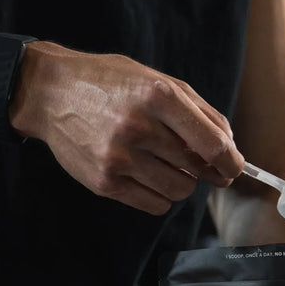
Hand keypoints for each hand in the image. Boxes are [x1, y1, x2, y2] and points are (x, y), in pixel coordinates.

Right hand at [11, 42, 244, 213]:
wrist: (50, 94)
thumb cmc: (112, 85)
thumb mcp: (157, 80)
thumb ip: (199, 111)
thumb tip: (231, 148)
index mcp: (158, 95)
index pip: (213, 144)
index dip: (232, 162)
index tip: (234, 168)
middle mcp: (138, 126)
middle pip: (197, 171)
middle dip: (204, 171)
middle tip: (195, 163)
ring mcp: (119, 157)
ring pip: (178, 191)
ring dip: (181, 183)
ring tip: (163, 164)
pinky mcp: (105, 182)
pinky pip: (155, 205)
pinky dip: (159, 196)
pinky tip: (146, 176)